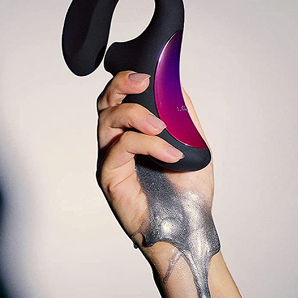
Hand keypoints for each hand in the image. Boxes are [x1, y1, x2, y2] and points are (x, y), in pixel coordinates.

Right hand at [96, 70, 218, 297]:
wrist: (189, 225)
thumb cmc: (188, 191)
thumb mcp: (192, 144)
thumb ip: (181, 115)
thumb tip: (174, 83)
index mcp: (133, 134)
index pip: (119, 99)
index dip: (126, 80)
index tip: (146, 72)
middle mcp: (117, 144)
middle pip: (105, 104)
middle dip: (120, 85)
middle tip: (142, 81)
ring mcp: (111, 160)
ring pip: (108, 121)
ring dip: (135, 115)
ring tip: (160, 126)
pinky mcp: (110, 177)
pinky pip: (120, 148)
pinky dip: (146, 144)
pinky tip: (169, 154)